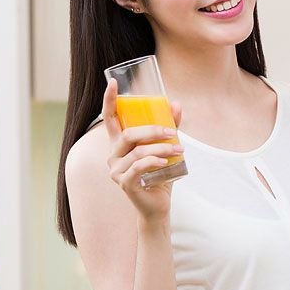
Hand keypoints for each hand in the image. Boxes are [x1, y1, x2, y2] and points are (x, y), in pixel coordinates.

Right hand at [102, 78, 183, 220]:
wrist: (158, 206)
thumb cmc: (159, 175)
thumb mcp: (165, 148)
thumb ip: (169, 127)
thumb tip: (176, 104)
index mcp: (119, 144)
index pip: (109, 118)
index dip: (109, 100)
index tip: (113, 83)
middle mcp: (113, 156)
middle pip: (128, 134)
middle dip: (152, 130)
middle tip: (172, 132)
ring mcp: (116, 170)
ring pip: (137, 152)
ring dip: (161, 148)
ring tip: (179, 150)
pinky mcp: (124, 184)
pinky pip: (138, 168)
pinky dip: (152, 162)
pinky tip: (164, 162)